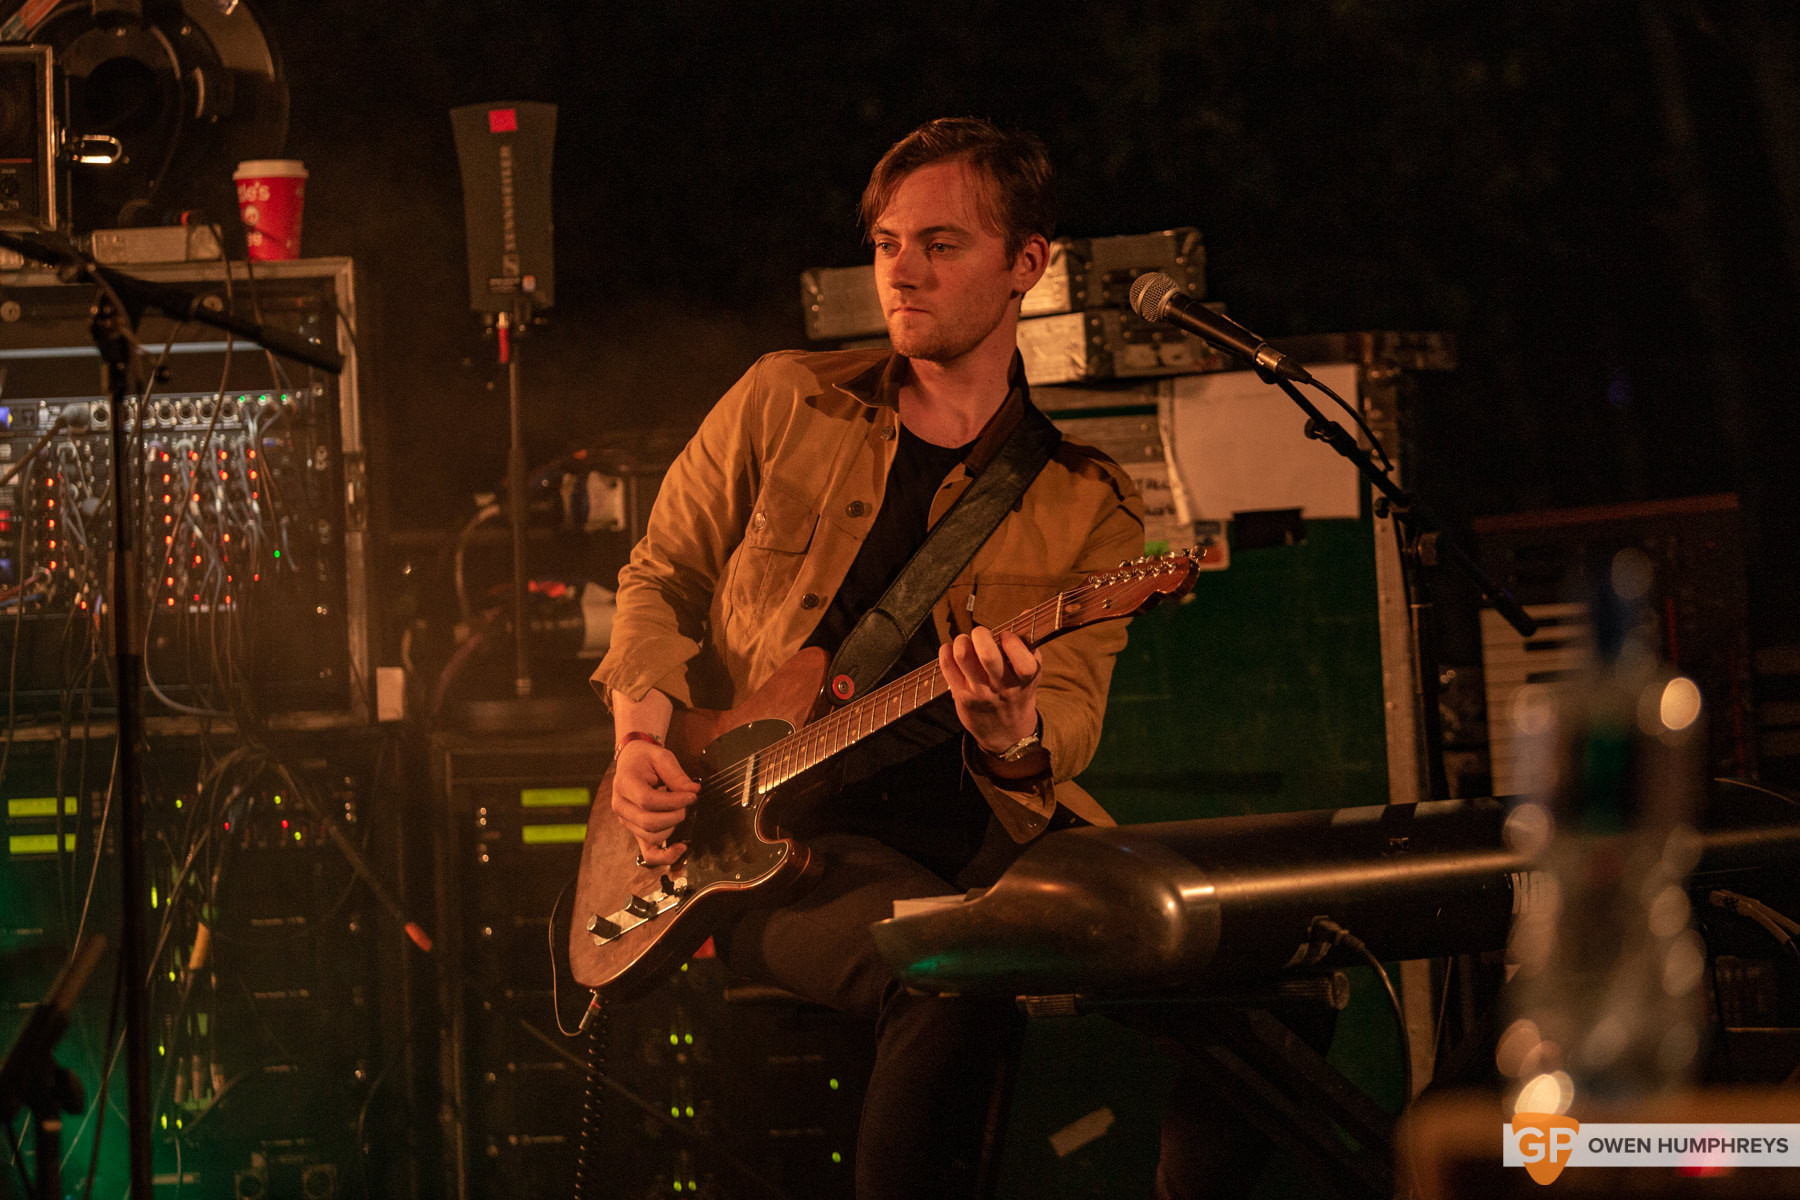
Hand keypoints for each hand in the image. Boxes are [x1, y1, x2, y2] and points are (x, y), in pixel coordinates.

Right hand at [608, 739, 699, 867]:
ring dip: (673, 828)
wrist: (632, 762)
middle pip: (649, 823)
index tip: (692, 796)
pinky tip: (680, 849)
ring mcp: (626, 821)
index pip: (647, 800)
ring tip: (680, 811)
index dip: (673, 802)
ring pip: (651, 837)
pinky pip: (648, 852)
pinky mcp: (635, 830)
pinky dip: (665, 856)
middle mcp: (621, 806)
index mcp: (624, 784)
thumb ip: (677, 775)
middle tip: (688, 804)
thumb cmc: (646, 759)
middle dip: (675, 816)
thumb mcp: (662, 757)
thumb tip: (693, 790)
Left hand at [939, 626, 1040, 754]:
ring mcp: (980, 692)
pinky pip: (947, 666)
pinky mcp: (961, 696)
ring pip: (963, 656)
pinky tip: (952, 650)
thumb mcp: (1031, 672)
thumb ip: (1029, 643)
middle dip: (981, 634)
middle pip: (987, 655)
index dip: (1011, 640)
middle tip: (981, 634)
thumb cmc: (1018, 692)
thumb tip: (1026, 612)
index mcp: (1025, 678)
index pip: (1021, 659)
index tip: (1005, 636)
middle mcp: (1003, 687)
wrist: (1005, 732)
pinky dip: (946, 651)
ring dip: (962, 640)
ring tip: (966, 641)